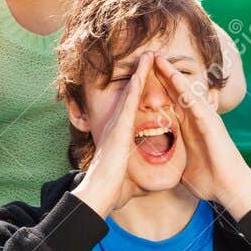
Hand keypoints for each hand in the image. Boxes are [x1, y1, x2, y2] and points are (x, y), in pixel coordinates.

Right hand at [72, 52, 152, 218]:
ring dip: (139, 73)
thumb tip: (150, 182)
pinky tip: (144, 69)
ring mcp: (117, 125)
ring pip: (130, 92)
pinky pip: (130, 101)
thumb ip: (139, 173)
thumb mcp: (131, 177)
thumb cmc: (114, 190)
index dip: (139, 93)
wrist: (100, 194)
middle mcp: (116, 126)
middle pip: (131, 95)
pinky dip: (136, 84)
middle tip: (148, 57)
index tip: (149, 79)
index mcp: (120, 136)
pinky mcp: (120, 128)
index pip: (132, 109)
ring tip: (148, 55)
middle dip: (140, 76)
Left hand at [155, 56, 250, 217]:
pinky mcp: (211, 124)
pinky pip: (195, 103)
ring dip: (172, 75)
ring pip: (186, 92)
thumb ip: (172, 159)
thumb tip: (157, 164)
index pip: (170, 103)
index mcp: (188, 128)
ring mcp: (205, 120)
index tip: (142, 77)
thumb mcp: (182, 166)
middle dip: (163, 75)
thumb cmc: (209, 180)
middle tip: (148, 57)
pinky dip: (184, 90)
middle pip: (177, 92)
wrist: (230, 189)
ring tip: (158, 59)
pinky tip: (173, 77)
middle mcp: (196, 120)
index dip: (157, 90)